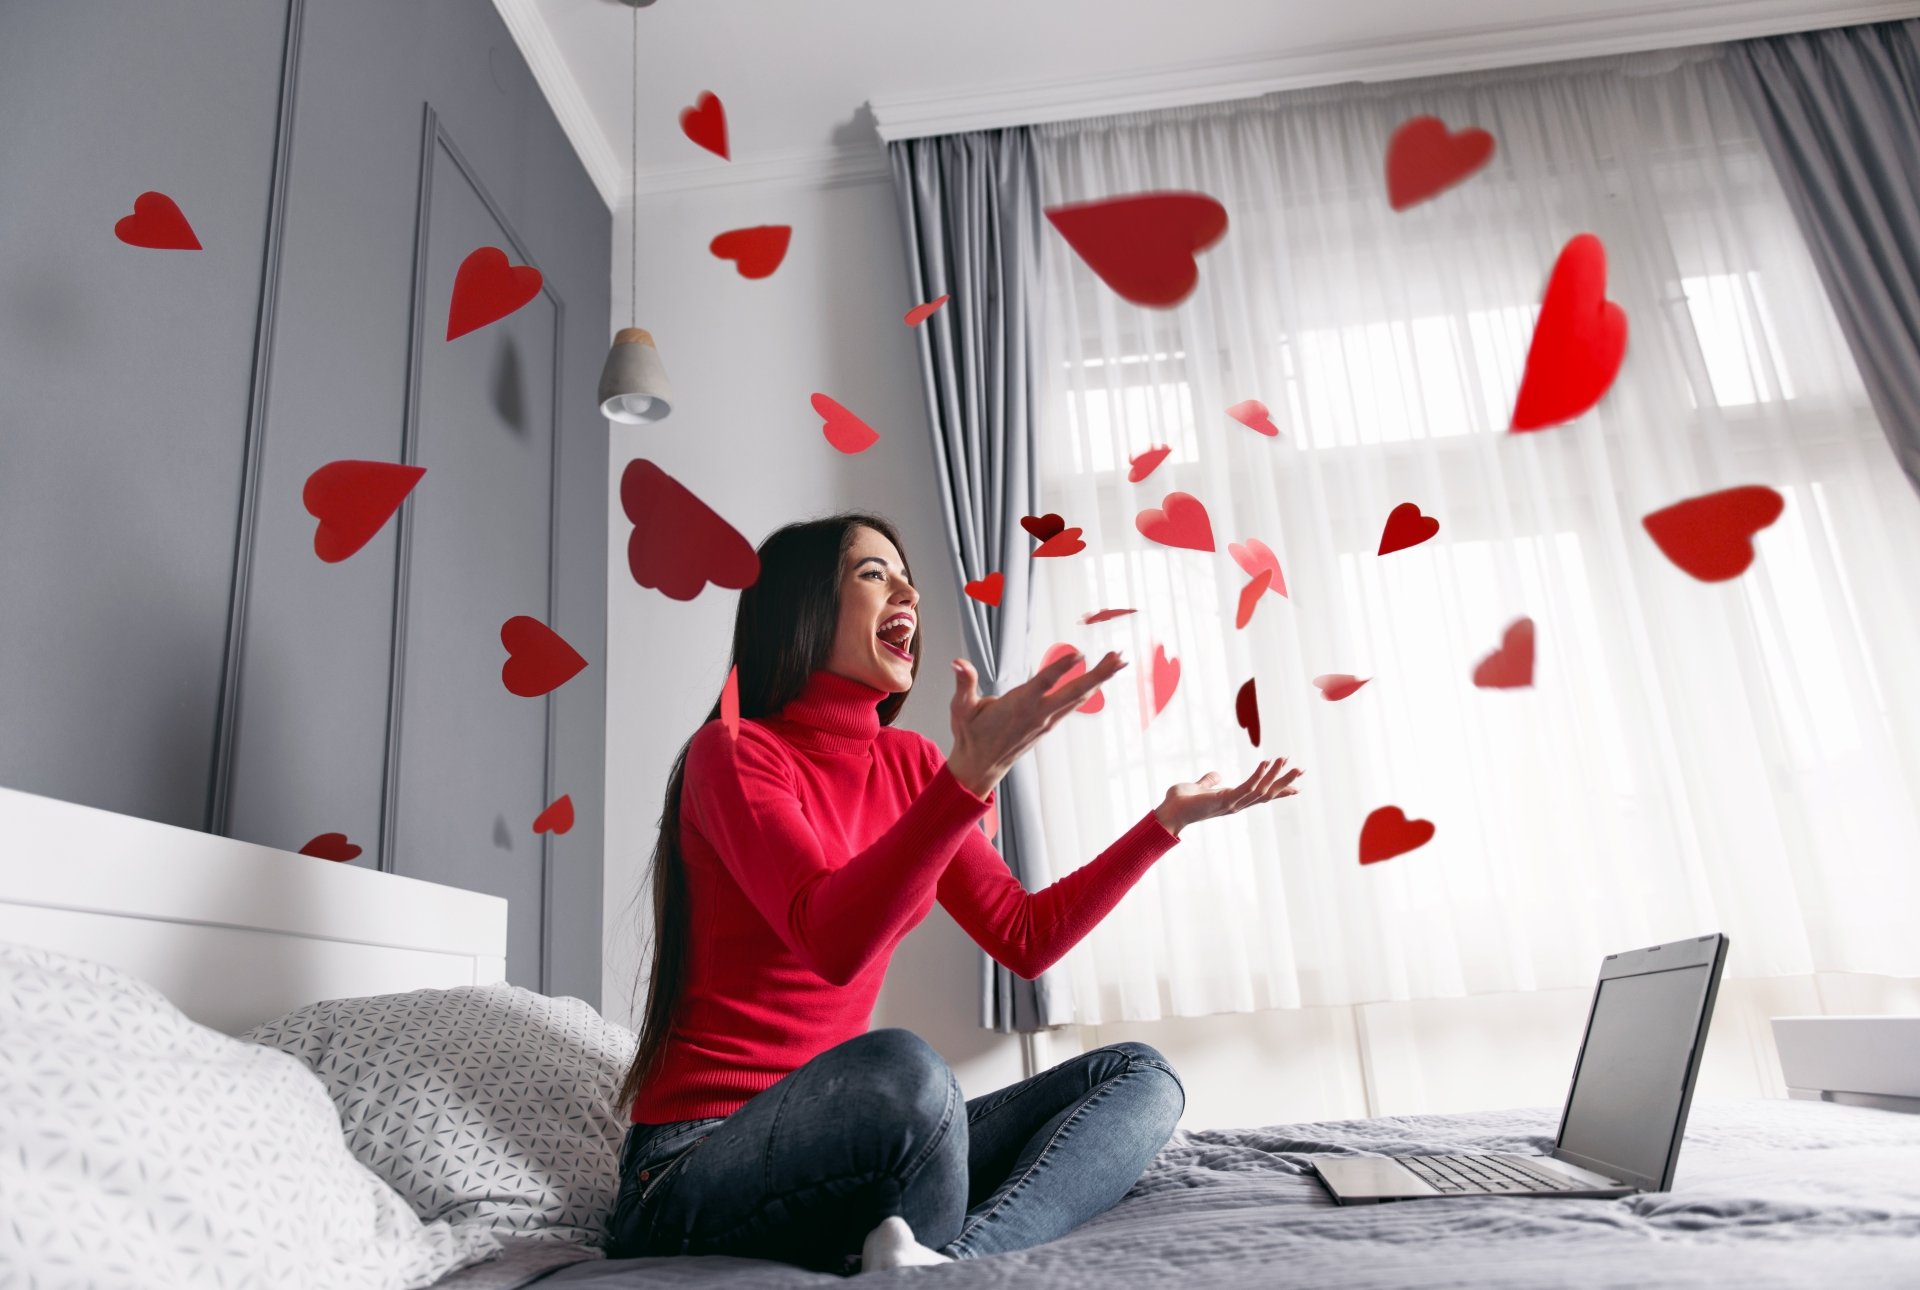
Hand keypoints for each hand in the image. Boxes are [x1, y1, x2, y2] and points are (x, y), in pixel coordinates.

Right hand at [946, 650, 1126, 798]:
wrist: (980, 766)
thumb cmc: (971, 736)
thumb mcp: (961, 709)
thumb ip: (964, 684)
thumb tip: (957, 663)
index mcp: (1019, 706)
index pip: (1044, 683)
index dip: (1061, 668)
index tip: (1080, 654)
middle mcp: (1038, 714)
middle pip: (1075, 691)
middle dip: (1099, 674)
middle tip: (1118, 657)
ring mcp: (1046, 720)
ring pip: (1078, 697)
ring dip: (1100, 679)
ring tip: (1117, 661)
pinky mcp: (1048, 725)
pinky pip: (1072, 704)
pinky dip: (1088, 691)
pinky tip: (1097, 681)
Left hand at [1153, 758, 1302, 836]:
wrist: (1169, 813)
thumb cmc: (1181, 802)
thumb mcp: (1199, 787)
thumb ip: (1209, 782)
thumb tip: (1216, 775)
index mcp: (1234, 800)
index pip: (1261, 795)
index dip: (1279, 790)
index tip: (1297, 786)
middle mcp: (1237, 804)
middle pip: (1267, 793)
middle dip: (1285, 782)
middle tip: (1301, 770)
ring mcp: (1232, 803)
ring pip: (1261, 790)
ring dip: (1275, 775)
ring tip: (1286, 759)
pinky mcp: (1224, 800)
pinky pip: (1246, 787)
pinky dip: (1257, 775)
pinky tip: (1265, 762)